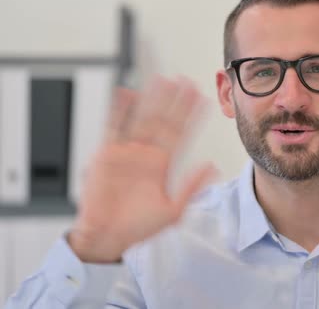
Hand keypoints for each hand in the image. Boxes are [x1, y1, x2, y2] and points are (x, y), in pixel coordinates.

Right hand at [68, 76, 216, 262]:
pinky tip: (127, 93)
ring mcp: (126, 152)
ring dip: (151, 100)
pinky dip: (119, 110)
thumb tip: (212, 167)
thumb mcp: (174, 209)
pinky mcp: (106, 155)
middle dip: (175, 101)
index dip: (191, 116)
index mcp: (161, 165)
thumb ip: (192, 186)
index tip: (203, 99)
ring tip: (162, 80)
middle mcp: (145, 154)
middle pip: (163, 120)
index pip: (180, 134)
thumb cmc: (138, 227)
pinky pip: (114, 127)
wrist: (108, 238)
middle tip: (186, 80)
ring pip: (141, 118)